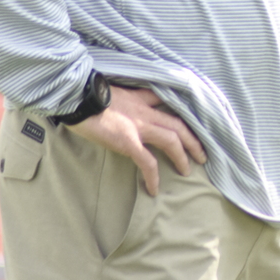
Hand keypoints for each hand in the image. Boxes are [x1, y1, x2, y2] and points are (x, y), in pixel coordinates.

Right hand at [67, 85, 205, 194]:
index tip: (188, 123)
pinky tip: (154, 189)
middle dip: (193, 139)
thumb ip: (121, 99)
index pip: (166, 102)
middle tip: (202, 154)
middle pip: (178, 124)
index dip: (179, 112)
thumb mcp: (110, 90)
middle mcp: (145, 111)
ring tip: (187, 171)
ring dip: (182, 156)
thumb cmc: (86, 95)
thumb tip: (117, 105)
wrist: (77, 96)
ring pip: (171, 140)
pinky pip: (147, 161)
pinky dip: (153, 176)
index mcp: (140, 98)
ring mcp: (139, 126)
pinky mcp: (128, 141)